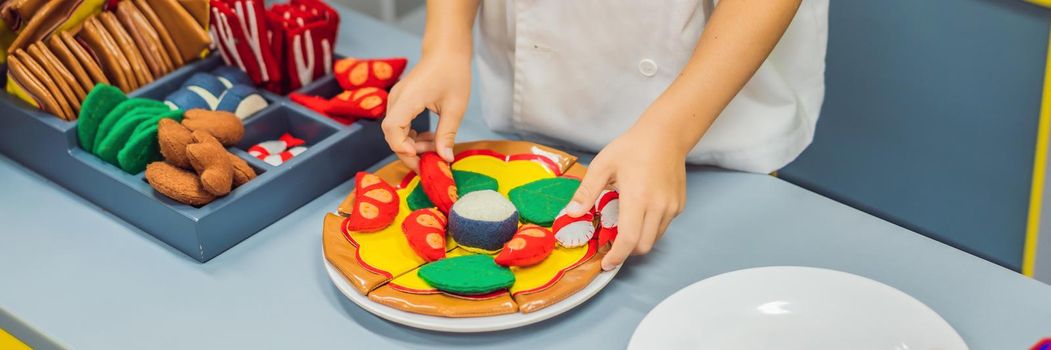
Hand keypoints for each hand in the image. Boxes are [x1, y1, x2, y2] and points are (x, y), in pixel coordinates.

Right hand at [382, 51, 470, 169]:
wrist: (446, 51)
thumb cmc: (453, 73)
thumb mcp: (455, 107)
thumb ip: (447, 134)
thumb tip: (444, 159)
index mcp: (408, 97)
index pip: (392, 127)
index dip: (402, 146)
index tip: (420, 157)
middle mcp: (396, 99)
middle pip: (392, 134)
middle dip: (410, 152)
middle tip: (433, 160)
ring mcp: (396, 101)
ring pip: (395, 132)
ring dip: (413, 145)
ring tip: (436, 146)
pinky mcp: (400, 103)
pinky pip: (400, 126)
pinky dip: (412, 136)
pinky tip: (431, 138)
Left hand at [566, 124, 686, 270]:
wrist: (665, 135)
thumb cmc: (632, 147)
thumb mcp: (603, 165)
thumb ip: (586, 191)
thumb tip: (571, 213)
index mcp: (638, 198)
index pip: (629, 240)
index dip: (617, 256)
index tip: (606, 263)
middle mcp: (658, 206)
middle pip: (643, 246)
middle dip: (626, 252)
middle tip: (612, 244)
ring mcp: (672, 207)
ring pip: (655, 238)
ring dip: (639, 240)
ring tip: (625, 227)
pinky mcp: (679, 205)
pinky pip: (663, 226)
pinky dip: (650, 228)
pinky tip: (640, 213)